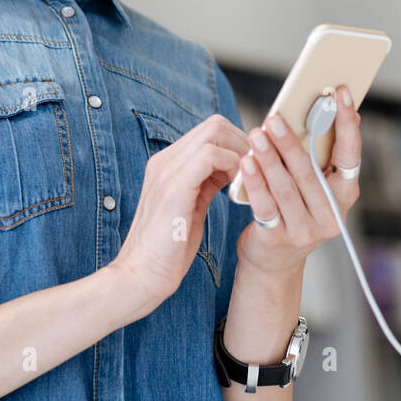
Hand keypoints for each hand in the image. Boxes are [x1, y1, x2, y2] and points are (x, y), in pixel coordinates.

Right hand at [112, 114, 249, 311]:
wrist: (140, 276)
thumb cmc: (168, 248)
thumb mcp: (191, 206)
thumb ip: (207, 182)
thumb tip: (233, 167)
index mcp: (167, 164)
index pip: (209, 131)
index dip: (238, 143)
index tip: (255, 166)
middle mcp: (164, 161)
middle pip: (214, 125)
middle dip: (244, 142)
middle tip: (259, 170)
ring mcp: (166, 171)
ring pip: (214, 132)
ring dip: (242, 152)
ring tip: (253, 178)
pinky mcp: (173, 188)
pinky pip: (210, 155)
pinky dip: (232, 165)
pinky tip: (239, 188)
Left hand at [236, 84, 362, 274]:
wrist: (273, 259)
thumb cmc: (294, 207)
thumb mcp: (314, 184)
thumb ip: (320, 153)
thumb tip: (327, 105)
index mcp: (345, 193)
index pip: (351, 154)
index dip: (347, 123)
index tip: (341, 92)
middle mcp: (331, 214)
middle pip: (310, 171)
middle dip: (291, 141)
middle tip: (274, 116)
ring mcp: (306, 230)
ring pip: (286, 188)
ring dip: (269, 159)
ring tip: (256, 134)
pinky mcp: (278, 239)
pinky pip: (265, 206)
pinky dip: (255, 182)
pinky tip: (245, 163)